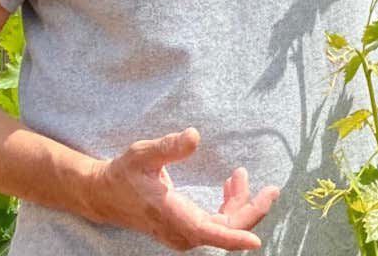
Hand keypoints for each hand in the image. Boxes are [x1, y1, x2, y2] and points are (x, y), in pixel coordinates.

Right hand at [82, 127, 278, 250]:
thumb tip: (194, 135)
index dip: (233, 237)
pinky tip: (231, 185)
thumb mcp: (142, 154)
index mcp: (171, 215)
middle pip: (225, 230)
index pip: (207, 232)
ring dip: (240, 204)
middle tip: (272, 189)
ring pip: (223, 227)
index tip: (255, 241)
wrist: (105, 195)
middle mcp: (180, 231)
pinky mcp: (186, 230)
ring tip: (240, 175)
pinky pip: (216, 224)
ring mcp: (183, 234)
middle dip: (251, 209)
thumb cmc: (123, 174)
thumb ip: (169, 146)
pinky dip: (229, 206)